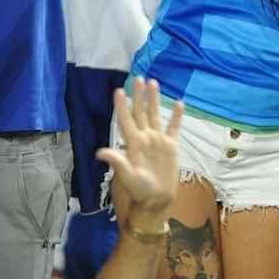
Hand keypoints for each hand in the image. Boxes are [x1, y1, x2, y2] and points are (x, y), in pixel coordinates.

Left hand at [96, 78, 182, 212]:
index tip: (119, 91)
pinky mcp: (171, 145)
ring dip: (154, 99)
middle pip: (141, 112)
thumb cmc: (140, 190)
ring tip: (154, 83)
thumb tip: (99, 152)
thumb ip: (117, 162)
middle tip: (138, 78)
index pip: (126, 120)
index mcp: (133, 143)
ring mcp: (158, 140)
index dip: (122, 106)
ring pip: (155, 115)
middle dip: (139, 95)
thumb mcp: (128, 176)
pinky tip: (179, 103)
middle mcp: (145, 137)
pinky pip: (173, 127)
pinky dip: (176, 116)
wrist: (157, 201)